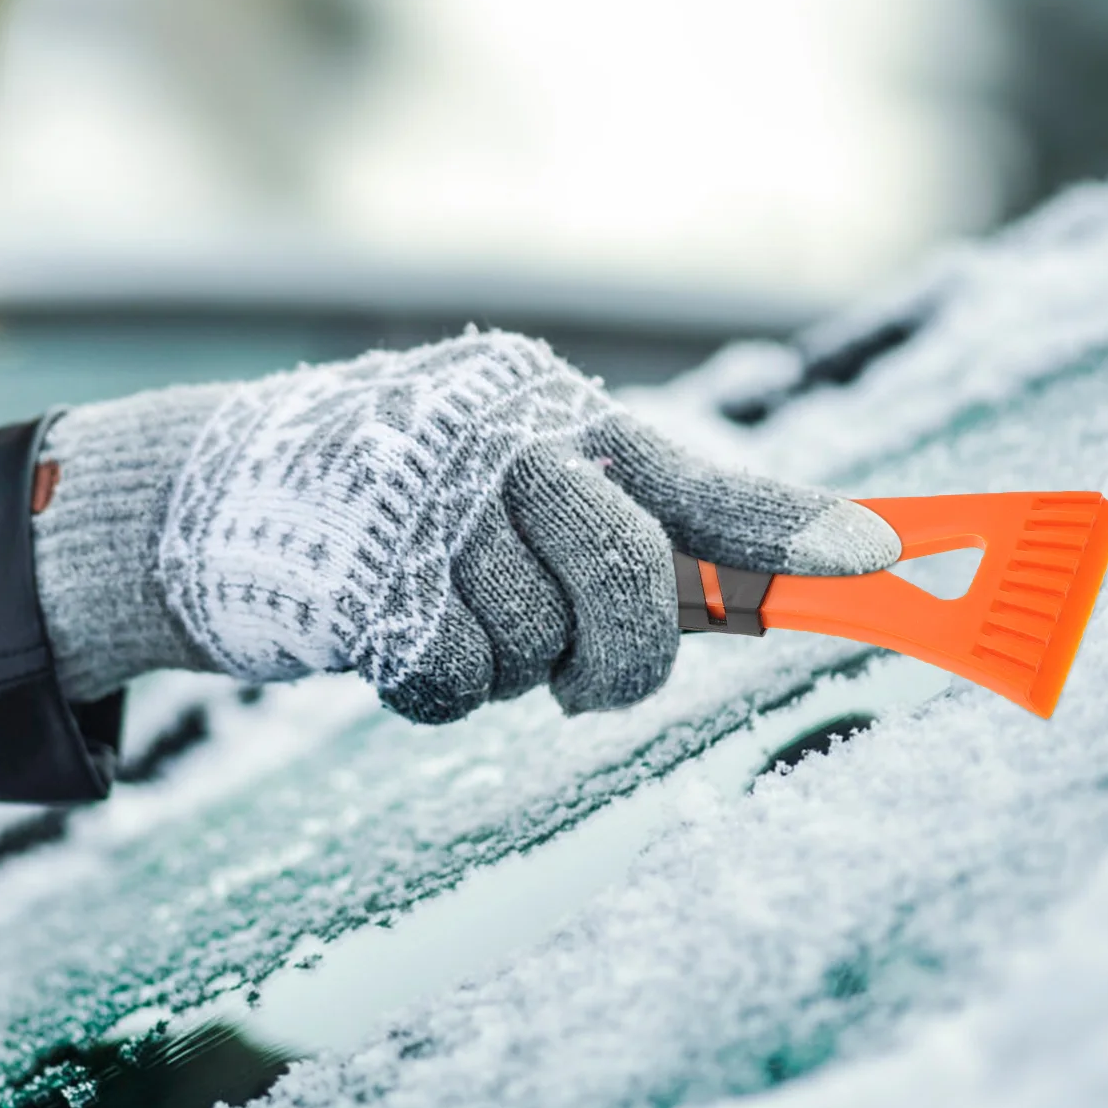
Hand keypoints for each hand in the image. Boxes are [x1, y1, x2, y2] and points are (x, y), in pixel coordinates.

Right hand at [32, 333, 899, 721]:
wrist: (223, 494)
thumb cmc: (408, 503)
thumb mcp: (529, 504)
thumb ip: (651, 543)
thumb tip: (788, 594)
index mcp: (566, 419)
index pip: (700, 484)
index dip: (793, 532)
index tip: (885, 567)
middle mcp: (508, 442)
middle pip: (635, 579)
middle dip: (620, 651)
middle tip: (581, 679)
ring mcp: (430, 503)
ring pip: (541, 648)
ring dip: (505, 666)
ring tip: (447, 616)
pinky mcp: (359, 577)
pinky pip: (454, 684)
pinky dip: (434, 688)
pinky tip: (386, 633)